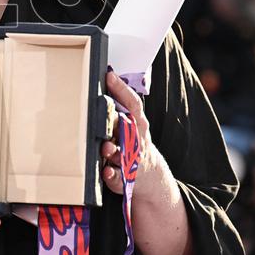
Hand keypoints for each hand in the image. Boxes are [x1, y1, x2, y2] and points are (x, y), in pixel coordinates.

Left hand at [98, 71, 169, 201]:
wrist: (148, 175)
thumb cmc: (133, 143)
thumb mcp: (133, 125)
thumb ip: (121, 108)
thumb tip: (106, 81)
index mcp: (138, 125)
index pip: (132, 104)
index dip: (122, 89)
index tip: (110, 76)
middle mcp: (136, 141)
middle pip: (128, 129)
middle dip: (118, 122)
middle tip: (106, 110)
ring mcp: (131, 160)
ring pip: (122, 154)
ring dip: (113, 150)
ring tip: (107, 147)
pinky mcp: (124, 178)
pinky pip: (118, 177)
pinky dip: (112, 175)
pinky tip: (107, 172)